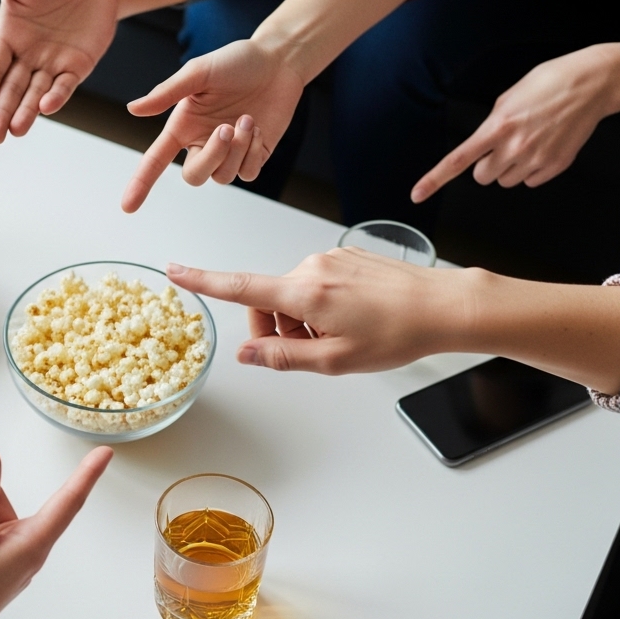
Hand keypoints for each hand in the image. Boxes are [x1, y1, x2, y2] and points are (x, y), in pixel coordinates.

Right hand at [0, 0, 117, 143]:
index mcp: (7, 36)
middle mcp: (27, 54)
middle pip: (10, 89)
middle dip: (1, 113)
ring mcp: (52, 62)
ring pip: (35, 93)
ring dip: (25, 113)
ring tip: (15, 131)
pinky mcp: (78, 65)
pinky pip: (65, 85)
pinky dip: (56, 97)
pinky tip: (46, 108)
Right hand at [123, 39, 306, 211]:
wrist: (278, 61)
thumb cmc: (236, 62)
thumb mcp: (198, 72)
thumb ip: (167, 92)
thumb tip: (133, 109)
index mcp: (182, 126)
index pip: (156, 161)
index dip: (141, 184)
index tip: (127, 207)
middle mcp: (202, 143)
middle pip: (194, 176)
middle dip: (211, 157)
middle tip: (226, 128)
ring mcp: (228, 152)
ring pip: (223, 176)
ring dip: (237, 149)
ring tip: (247, 119)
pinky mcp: (254, 155)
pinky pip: (247, 173)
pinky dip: (253, 153)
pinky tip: (258, 127)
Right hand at [166, 250, 481, 373]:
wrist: (444, 306)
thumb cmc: (398, 333)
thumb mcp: (336, 361)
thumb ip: (283, 357)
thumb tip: (245, 354)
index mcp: (305, 292)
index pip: (241, 287)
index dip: (203, 281)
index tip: (175, 271)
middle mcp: (311, 267)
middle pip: (269, 303)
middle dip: (281, 331)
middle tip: (319, 352)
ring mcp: (329, 259)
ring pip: (293, 298)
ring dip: (306, 322)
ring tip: (345, 337)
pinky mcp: (345, 258)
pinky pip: (316, 286)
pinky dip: (323, 308)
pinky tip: (356, 320)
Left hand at [411, 46, 618, 202]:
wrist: (592, 84)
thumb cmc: (549, 84)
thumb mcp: (509, 98)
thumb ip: (492, 125)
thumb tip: (484, 145)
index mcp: (497, 127)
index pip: (458, 160)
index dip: (434, 179)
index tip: (417, 194)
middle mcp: (515, 147)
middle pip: (483, 176)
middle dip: (487, 164)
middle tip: (503, 144)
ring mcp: (537, 159)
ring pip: (506, 181)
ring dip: (510, 167)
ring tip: (528, 141)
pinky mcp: (556, 166)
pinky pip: (530, 181)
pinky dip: (532, 169)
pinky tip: (544, 147)